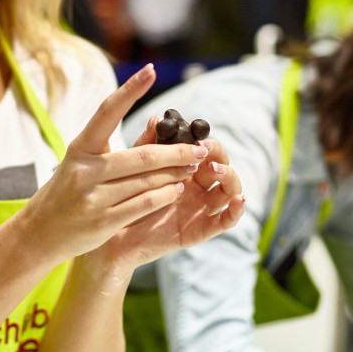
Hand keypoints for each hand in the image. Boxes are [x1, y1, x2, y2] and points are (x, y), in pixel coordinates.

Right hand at [21, 64, 206, 262]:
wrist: (40, 232)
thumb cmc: (68, 190)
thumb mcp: (83, 162)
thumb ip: (115, 144)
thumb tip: (157, 119)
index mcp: (80, 148)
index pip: (107, 111)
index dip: (130, 90)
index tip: (151, 70)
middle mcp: (85, 170)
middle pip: (142, 155)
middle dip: (176, 151)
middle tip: (200, 147)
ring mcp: (93, 198)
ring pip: (147, 181)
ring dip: (176, 174)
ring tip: (193, 168)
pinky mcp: (103, 221)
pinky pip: (144, 204)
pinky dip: (165, 195)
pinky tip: (177, 190)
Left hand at [91, 114, 244, 272]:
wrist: (113, 234)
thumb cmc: (124, 198)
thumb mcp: (135, 169)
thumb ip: (146, 146)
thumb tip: (156, 117)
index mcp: (183, 170)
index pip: (205, 152)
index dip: (206, 143)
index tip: (198, 139)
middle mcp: (197, 187)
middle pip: (222, 167)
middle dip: (218, 156)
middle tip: (206, 151)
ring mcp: (201, 208)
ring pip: (229, 190)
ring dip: (230, 177)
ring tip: (217, 169)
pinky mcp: (200, 229)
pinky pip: (225, 221)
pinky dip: (237, 210)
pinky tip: (239, 200)